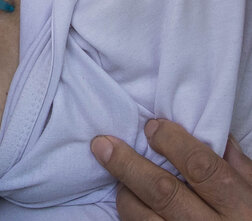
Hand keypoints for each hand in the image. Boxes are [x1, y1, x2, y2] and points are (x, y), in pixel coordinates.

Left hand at [91, 119, 251, 219]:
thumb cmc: (250, 220)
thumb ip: (237, 168)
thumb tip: (210, 133)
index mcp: (241, 208)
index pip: (202, 167)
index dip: (173, 143)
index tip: (152, 127)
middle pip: (163, 192)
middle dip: (128, 165)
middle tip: (103, 145)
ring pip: (144, 218)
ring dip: (125, 193)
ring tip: (119, 178)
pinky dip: (129, 217)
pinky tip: (129, 202)